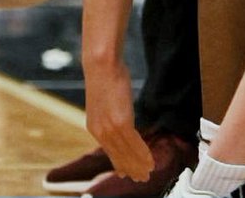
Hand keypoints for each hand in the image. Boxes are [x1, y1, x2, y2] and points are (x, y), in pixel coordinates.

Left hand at [84, 62, 153, 183]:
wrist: (101, 65)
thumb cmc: (105, 81)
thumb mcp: (104, 105)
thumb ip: (110, 119)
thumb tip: (120, 128)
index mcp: (94, 127)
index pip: (109, 152)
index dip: (120, 164)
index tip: (126, 174)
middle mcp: (99, 130)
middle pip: (119, 156)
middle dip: (131, 168)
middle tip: (142, 178)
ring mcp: (109, 127)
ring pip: (128, 153)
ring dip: (140, 164)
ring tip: (149, 172)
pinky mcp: (120, 122)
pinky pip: (135, 144)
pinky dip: (144, 154)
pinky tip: (151, 161)